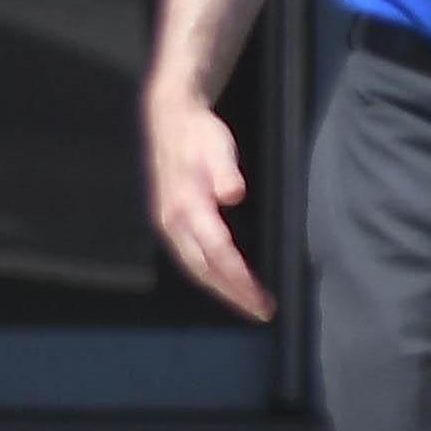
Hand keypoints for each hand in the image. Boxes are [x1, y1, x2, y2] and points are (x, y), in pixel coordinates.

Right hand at [146, 80, 270, 321]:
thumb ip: (226, 171)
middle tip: (261, 311)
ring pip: (195, 267)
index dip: (239, 280)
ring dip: (221, 289)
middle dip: (233, 294)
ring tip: (247, 302)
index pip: (217, 254)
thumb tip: (233, 194)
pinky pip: (191, 257)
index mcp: (187, 207)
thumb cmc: (199, 134)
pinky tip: (225, 279)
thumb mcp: (217, 146)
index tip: (261, 299)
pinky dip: (209, 275)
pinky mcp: (171, 222)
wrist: (170, 119)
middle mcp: (174, 222)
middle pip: (204, 270)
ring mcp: (169, 224)